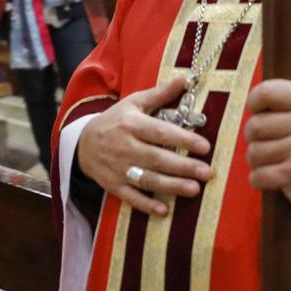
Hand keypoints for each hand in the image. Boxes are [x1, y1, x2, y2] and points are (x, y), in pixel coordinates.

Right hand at [76, 74, 212, 217]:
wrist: (83, 143)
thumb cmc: (116, 120)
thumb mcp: (134, 103)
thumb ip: (160, 94)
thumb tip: (185, 80)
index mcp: (132, 124)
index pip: (160, 133)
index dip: (183, 139)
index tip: (205, 146)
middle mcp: (125, 147)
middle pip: (157, 158)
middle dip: (183, 166)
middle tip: (207, 172)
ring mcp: (118, 168)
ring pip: (147, 179)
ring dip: (171, 186)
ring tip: (194, 190)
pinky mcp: (113, 185)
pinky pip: (131, 197)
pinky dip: (146, 205)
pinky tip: (164, 210)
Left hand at [243, 43, 290, 219]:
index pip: (264, 93)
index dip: (257, 107)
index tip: (268, 115)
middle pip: (254, 127)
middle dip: (258, 141)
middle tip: (279, 147)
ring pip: (253, 153)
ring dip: (260, 163)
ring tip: (281, 162)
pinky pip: (257, 176)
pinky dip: (262, 181)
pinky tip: (280, 180)